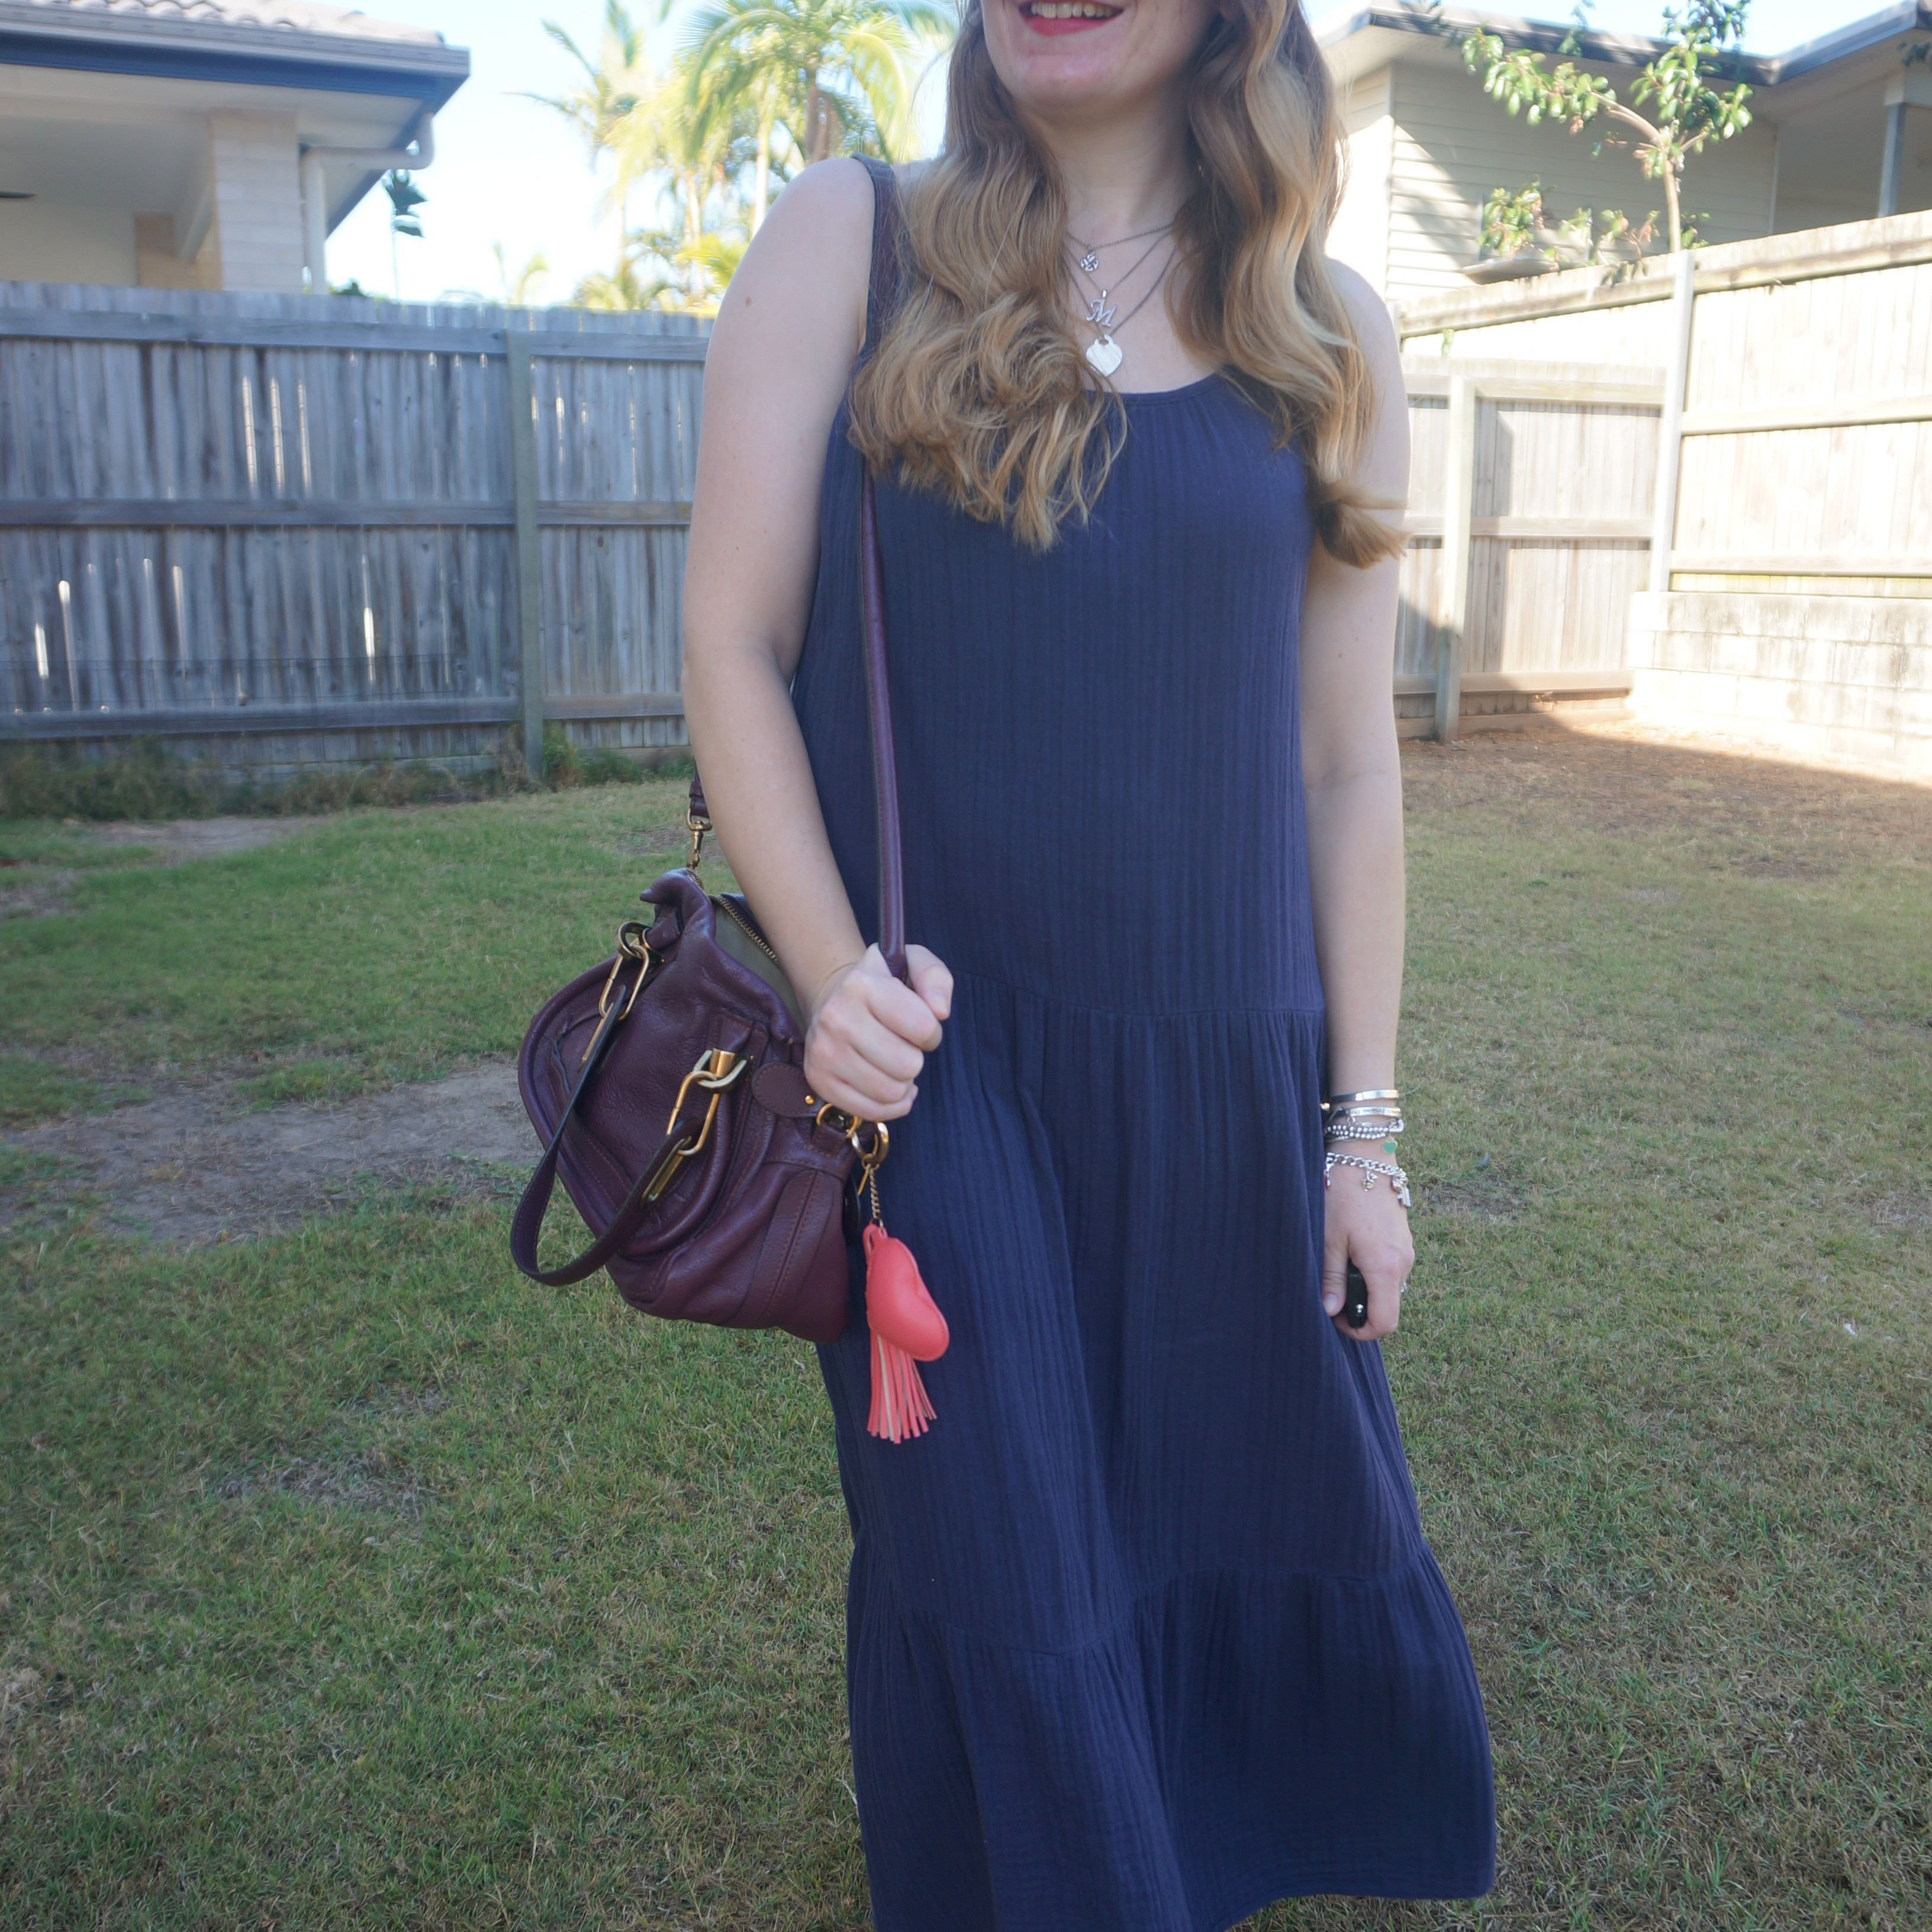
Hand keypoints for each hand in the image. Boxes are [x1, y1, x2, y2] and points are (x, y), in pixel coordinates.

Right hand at [803, 943, 952, 1121]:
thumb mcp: (914, 964)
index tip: (919, 1025)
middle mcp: (835, 1017)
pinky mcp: (818, 1080)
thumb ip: (936, 979)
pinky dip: (890, 1104)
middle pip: (907, 1066)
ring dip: (903, 1082)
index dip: (932, 1032)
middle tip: (903, 1044)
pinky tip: (888, 1084)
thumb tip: (940, 1011)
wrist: (832, 999)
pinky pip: (871, 1111)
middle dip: (915, 1058)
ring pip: (891, 1092)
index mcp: (861, 984)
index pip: (924, 1028)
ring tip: (893, 1062)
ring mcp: (823, 1052)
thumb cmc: (883, 985)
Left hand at [1320, 1161, 1413, 1340]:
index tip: (1336, 1319)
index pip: (1385, 1322)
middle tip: (1331, 1292)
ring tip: (1338, 1265)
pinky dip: (1372, 1272)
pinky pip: (1390, 1269)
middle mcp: (1403, 1262)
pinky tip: (1350, 1251)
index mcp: (1385, 1267)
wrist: (1365, 1155)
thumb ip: (1332, 1278)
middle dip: (1360, 1308)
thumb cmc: (1342, 1193)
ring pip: (1389, 1288)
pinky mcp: (1403, 1239)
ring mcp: (1406, 1250)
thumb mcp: (1329, 1239)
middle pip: (1388, 1306)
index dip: (1360, 1331)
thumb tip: (1331, 1311)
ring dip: (1365, 1288)